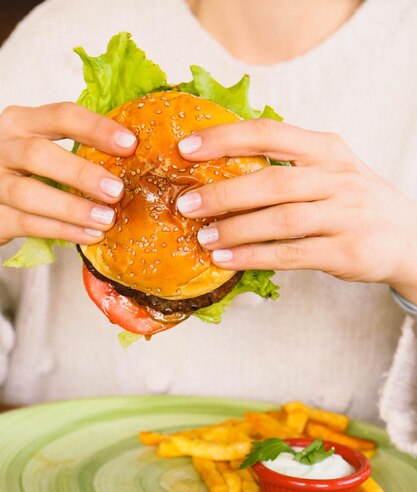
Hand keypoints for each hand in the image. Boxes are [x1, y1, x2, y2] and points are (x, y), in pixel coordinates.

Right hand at [0, 102, 136, 244]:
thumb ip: (76, 145)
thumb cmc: (24, 168)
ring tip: (106, 219)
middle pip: (38, 154)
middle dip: (81, 174)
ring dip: (72, 209)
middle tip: (116, 190)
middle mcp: (2, 147)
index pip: (60, 116)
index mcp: (21, 122)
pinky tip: (89, 235)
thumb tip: (132, 154)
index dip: (96, 128)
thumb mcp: (41, 144)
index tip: (129, 143)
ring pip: (29, 194)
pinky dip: (62, 231)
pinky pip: (28, 224)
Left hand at [176, 119, 416, 302]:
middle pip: (271, 181)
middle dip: (223, 193)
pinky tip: (227, 259)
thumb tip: (221, 164)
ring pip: (280, 220)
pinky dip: (254, 257)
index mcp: (327, 149)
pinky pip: (291, 254)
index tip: (186, 148)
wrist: (409, 237)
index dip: (225, 139)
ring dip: (235, 229)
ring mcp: (346, 215)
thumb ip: (288, 164)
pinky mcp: (347, 252)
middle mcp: (338, 178)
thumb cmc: (354, 202)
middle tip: (186, 204)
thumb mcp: (331, 169)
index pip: (270, 134)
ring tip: (203, 236)